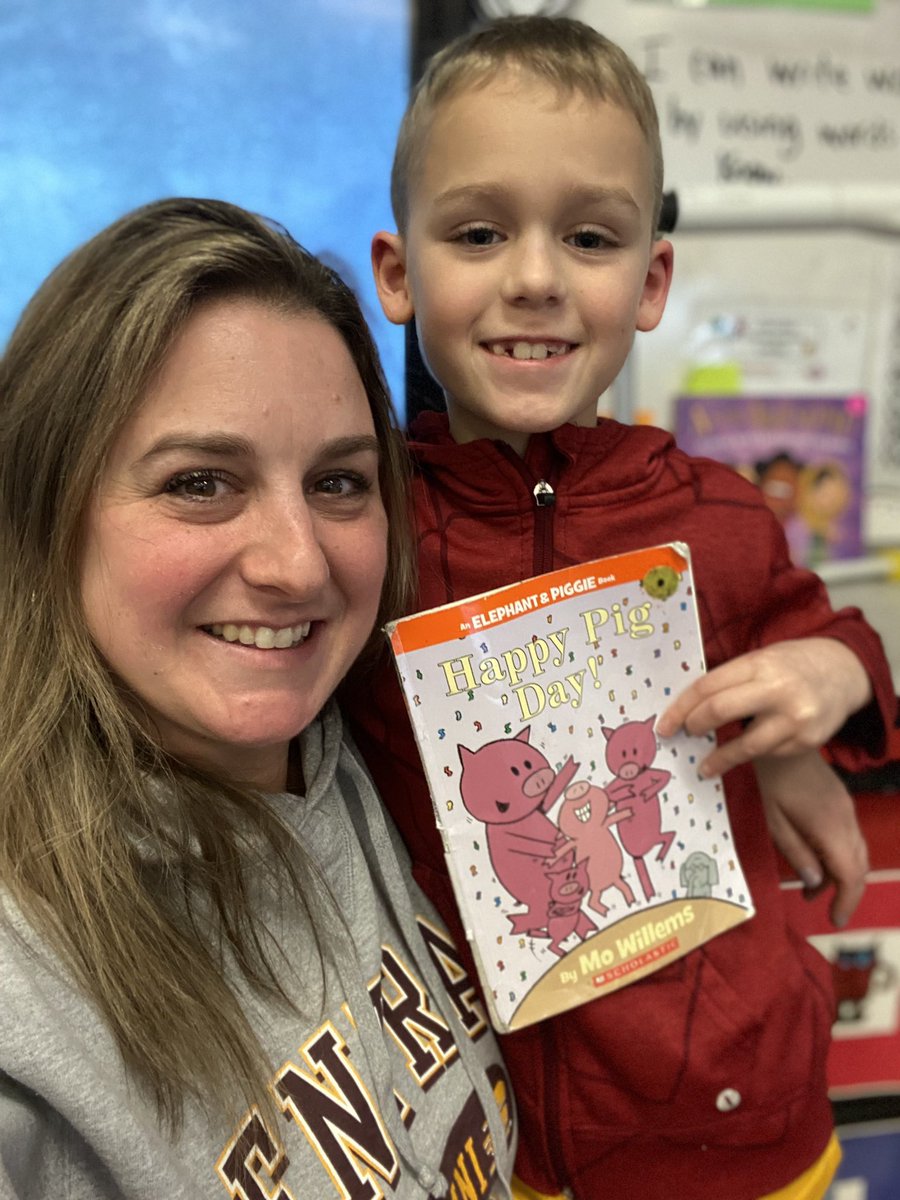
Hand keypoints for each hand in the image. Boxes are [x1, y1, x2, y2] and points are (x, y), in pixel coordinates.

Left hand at [656, 638, 871, 778]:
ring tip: (705, 765)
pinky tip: (741, 755)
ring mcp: (794, 719)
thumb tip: (687, 707)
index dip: (680, 708)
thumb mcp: (761, 660)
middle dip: (693, 725)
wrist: (843, 672)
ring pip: (744, 746)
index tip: (665, 725)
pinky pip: (767, 754)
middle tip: (684, 734)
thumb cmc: (791, 665)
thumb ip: (731, 680)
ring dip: (718, 758)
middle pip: (719, 711)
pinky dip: (749, 755)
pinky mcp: (806, 742)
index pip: (707, 687)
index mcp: (759, 664)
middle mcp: (777, 690)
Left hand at [756, 751, 867, 927]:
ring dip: (840, 874)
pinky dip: (839, 856)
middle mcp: (846, 820)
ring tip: (810, 886)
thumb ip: (796, 851)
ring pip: (856, 852)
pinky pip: (849, 837)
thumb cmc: (770, 779)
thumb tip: (813, 881)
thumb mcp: (774, 819)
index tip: (834, 919)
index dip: (846, 901)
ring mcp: (847, 809)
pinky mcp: (842, 802)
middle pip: (859, 866)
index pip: (850, 875)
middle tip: (823, 907)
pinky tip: (815, 858)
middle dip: (845, 892)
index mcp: (830, 827)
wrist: (781, 737)